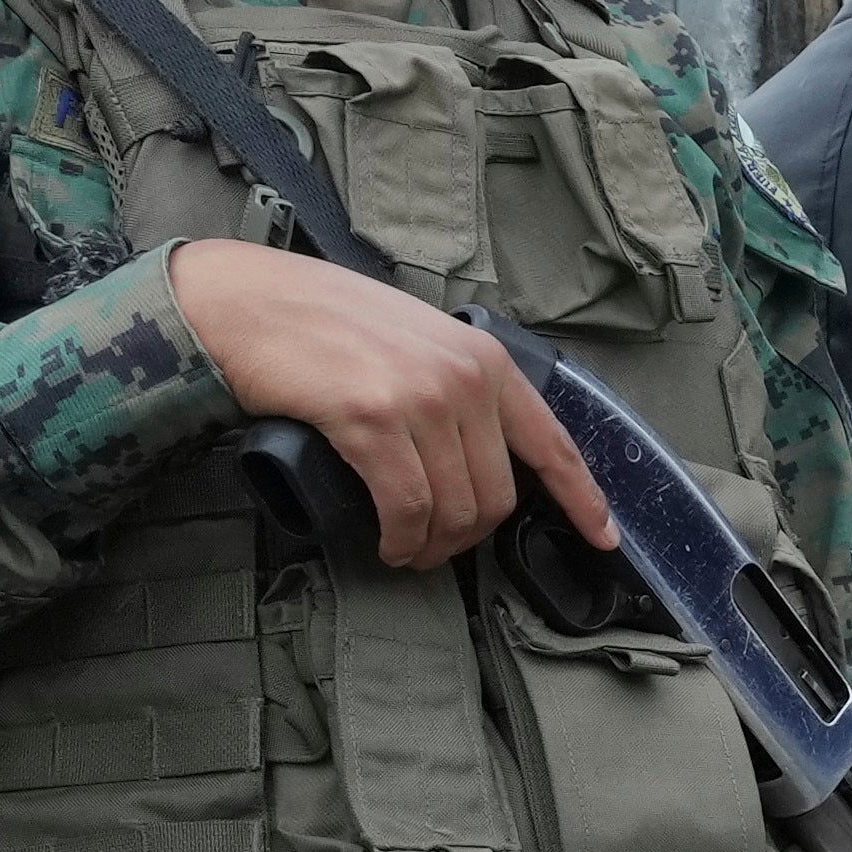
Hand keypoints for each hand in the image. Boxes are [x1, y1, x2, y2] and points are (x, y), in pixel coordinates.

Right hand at [174, 234, 601, 569]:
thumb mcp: (416, 340)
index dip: (583, 498)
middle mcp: (464, 378)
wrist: (248, 301)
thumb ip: (454, 384)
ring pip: (453, 510)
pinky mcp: (372, 421)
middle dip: (469, 537)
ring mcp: (421, 399)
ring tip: (406, 549)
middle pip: (496, 495)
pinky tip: (390, 544)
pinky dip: (401, 539)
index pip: (553, 443)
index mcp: (485, 360)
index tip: (604, 537)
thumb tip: (472, 451)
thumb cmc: (323, 323)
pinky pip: (407, 508)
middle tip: (435, 548)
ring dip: (431, 546)